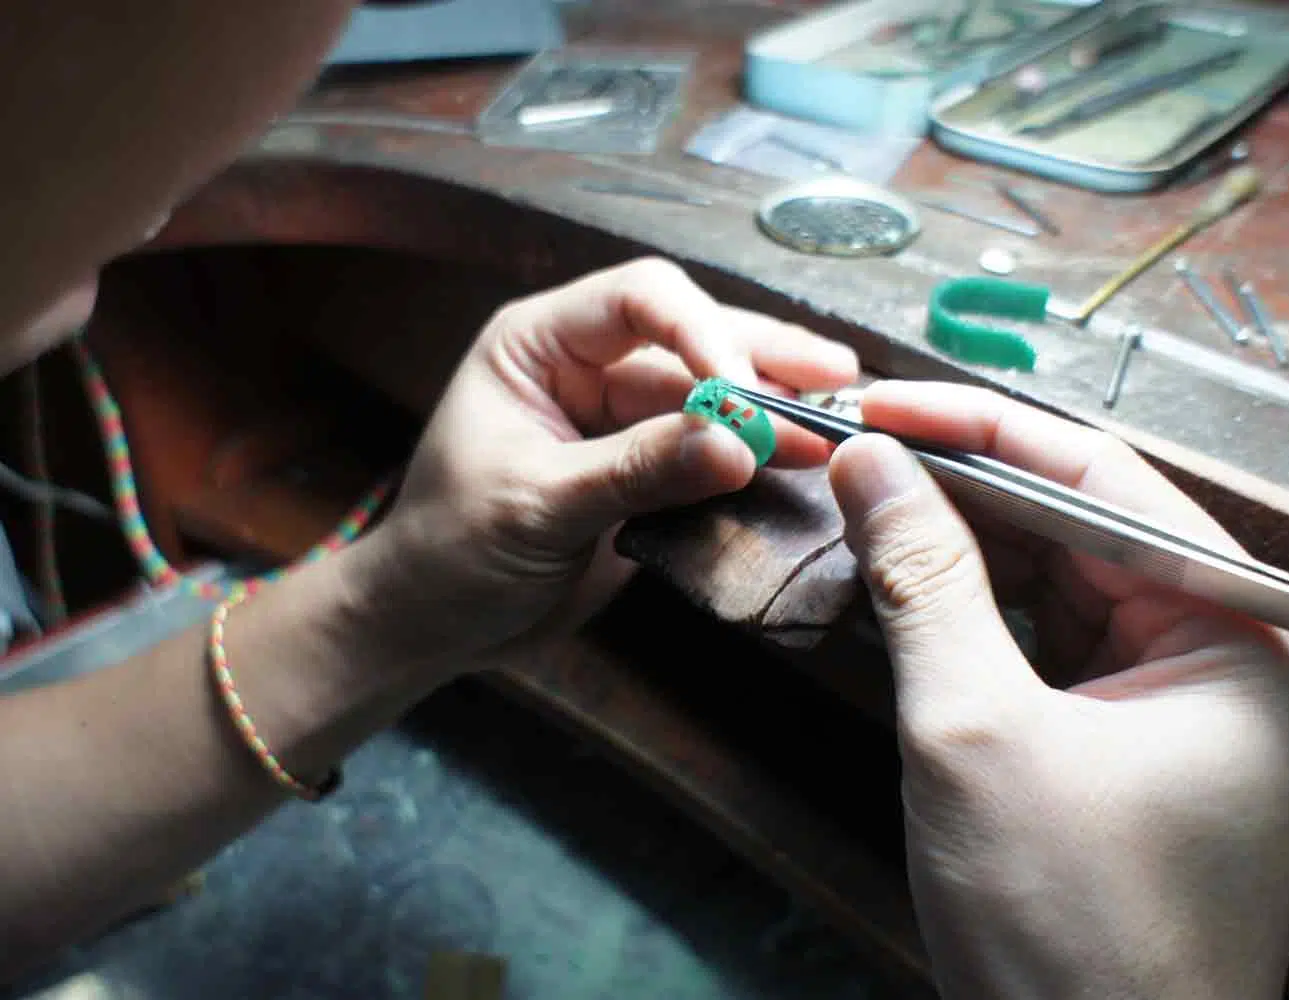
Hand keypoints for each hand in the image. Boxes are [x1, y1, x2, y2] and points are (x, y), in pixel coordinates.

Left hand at [350, 257, 857, 666]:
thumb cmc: (452, 551)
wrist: (435, 627)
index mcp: (541, 344)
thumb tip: (739, 445)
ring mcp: (624, 421)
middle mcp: (590, 368)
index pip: (639, 300)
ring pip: (714, 397)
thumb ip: (637, 470)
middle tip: (836, 380)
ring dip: (774, 409)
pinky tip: (811, 462)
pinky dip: (760, 459)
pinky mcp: (650, 473)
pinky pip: (713, 453)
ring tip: (840, 422)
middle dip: (763, 359)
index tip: (746, 387)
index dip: (702, 330)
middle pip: (693, 340)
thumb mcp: (538, 505)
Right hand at [827, 381, 1288, 999]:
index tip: (874, 406)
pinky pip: (1049, 640)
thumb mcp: (976, 733)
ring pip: (1056, 577)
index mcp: (1244, 629)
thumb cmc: (1071, 934)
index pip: (1098, 477)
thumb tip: (868, 461)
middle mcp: (1231, 647)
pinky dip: (974, 612)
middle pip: (1078, 521)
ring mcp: (1182, 696)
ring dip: (958, 546)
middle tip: (850, 452)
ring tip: (860, 508)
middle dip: (959, 486)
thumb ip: (924, 578)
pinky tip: (903, 583)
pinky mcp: (1130, 738)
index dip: (972, 430)